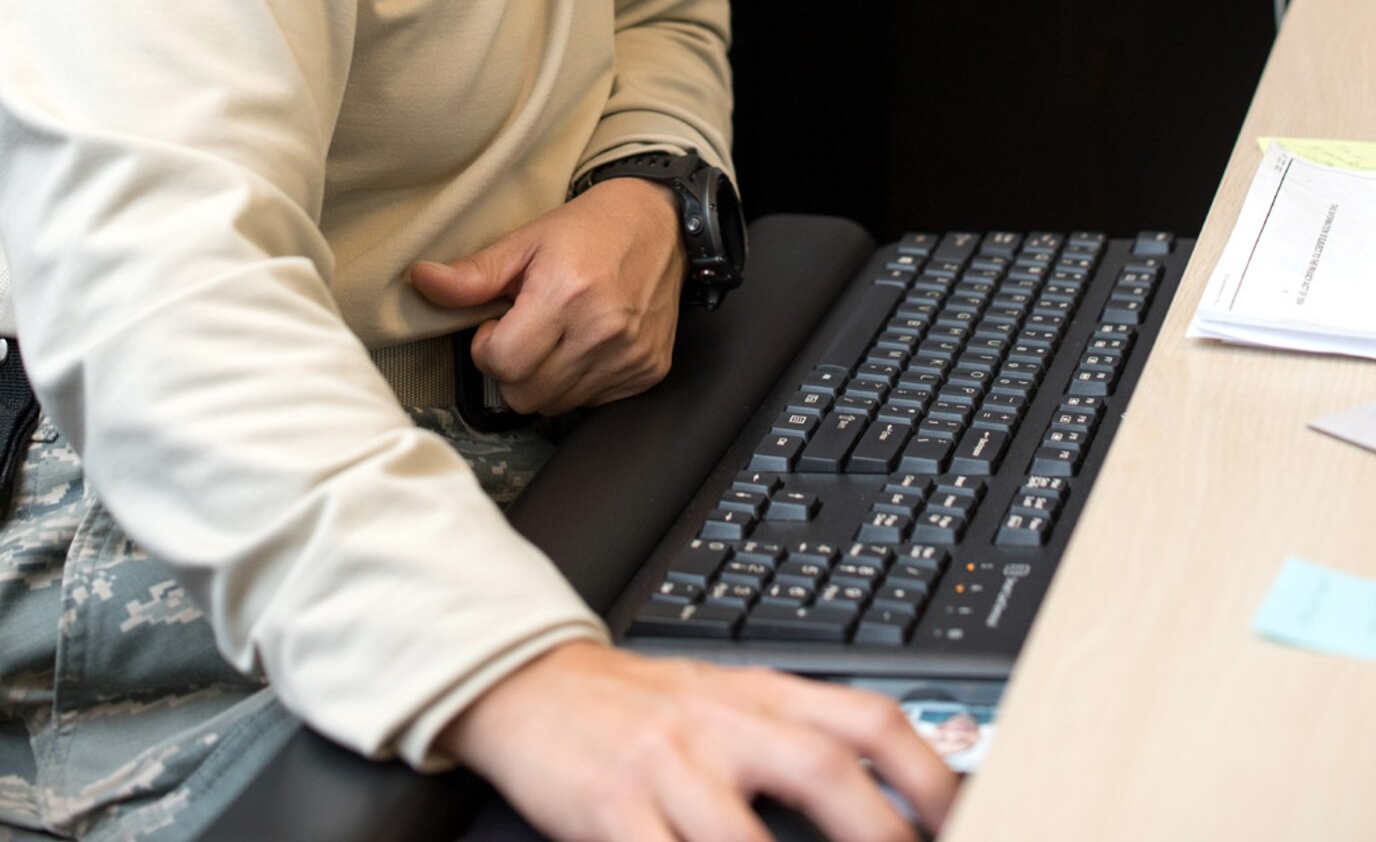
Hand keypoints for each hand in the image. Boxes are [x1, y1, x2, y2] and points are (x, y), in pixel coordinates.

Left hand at [409, 180, 686, 414]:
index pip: (502, 364)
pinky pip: (594, 403)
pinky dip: (581, 382)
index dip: (488, 348)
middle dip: (512, 369)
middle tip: (525, 332)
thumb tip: (420, 280)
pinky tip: (586, 345)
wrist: (661, 222)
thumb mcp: (527, 240)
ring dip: (544, 379)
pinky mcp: (648, 371)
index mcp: (566, 294)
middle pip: (526, 395)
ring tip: (556, 336)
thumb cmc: (589, 229)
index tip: (499, 323)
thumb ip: (474, 273)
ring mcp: (629, 356)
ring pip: (557, 404)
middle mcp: (602, 331)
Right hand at [443, 640, 958, 841]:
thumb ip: (794, 734)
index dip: (928, 772)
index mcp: (763, 693)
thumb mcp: (725, 701)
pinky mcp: (612, 808)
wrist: (532, 684)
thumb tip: (883, 787)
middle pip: (822, 769)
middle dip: (878, 833)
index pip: (867, 717)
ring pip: (745, 836)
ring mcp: (668, 765)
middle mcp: (724, 722)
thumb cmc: (640, 708)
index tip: (964, 817)